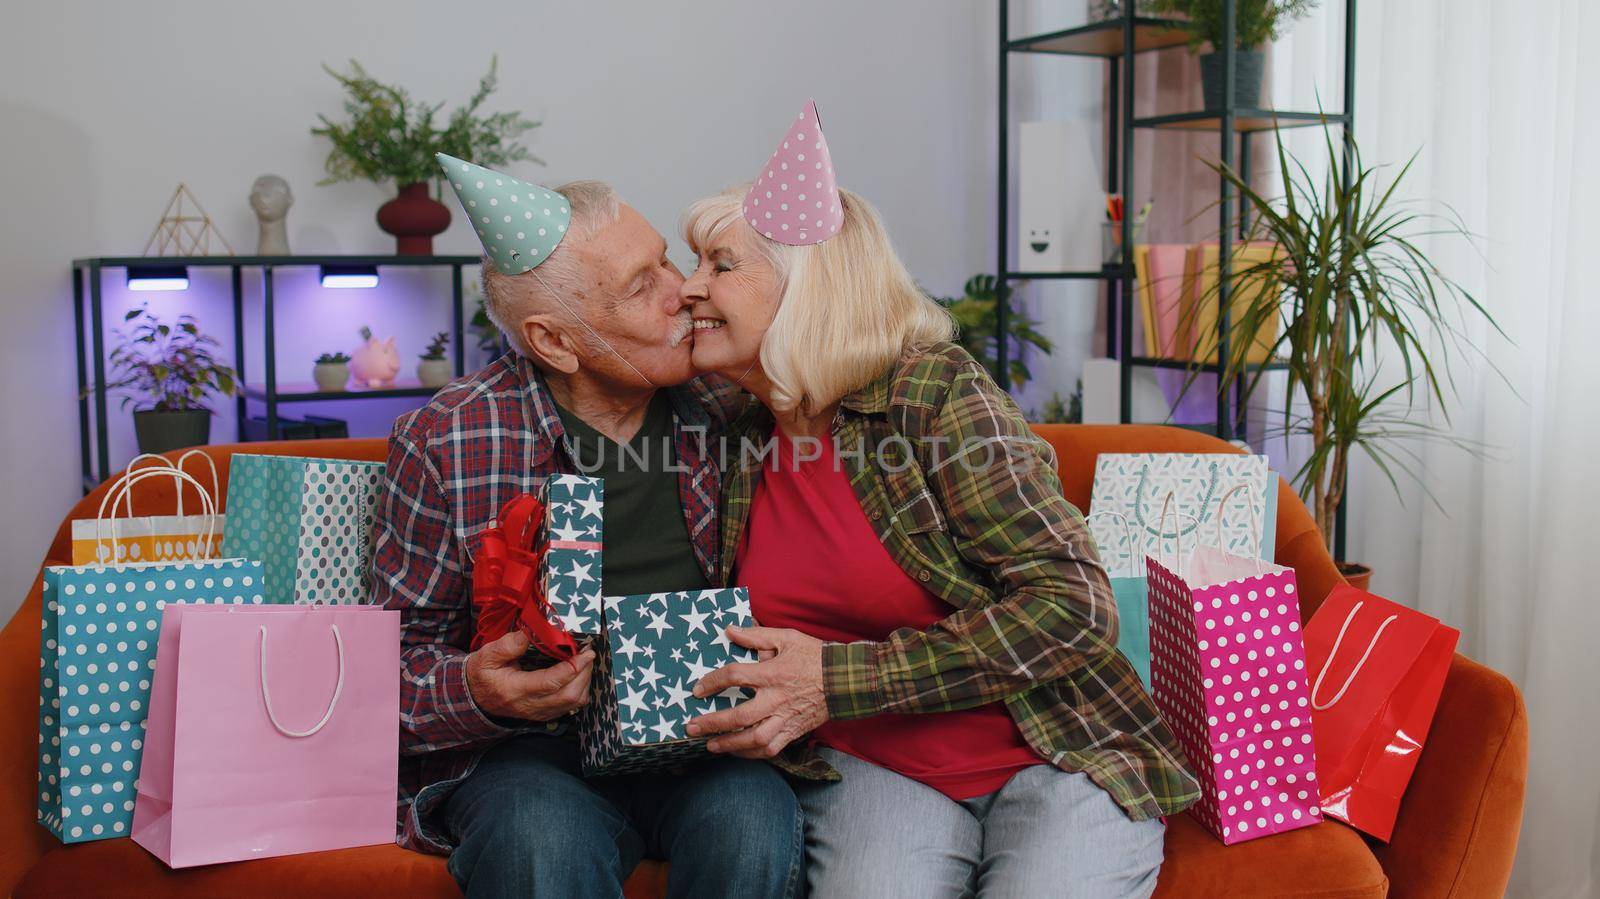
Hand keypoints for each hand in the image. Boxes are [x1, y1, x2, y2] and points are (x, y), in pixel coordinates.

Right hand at [465, 630, 594, 722]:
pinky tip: (578, 674)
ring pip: (573, 703)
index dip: (573, 667)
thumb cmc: (482, 674)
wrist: (474, 698)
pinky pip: (570, 706)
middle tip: (588, 653)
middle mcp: (530, 705)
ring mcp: (539, 713)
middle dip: (584, 673)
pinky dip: (580, 689)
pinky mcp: (544, 714)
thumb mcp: (487, 655)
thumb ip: (508, 644)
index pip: (551, 683)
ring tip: (584, 662)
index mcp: (515, 690)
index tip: (586, 652)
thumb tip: (532, 631)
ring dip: (585, 682)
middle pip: (569, 695)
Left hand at [686, 626, 827, 758]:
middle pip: (739, 716)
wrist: (845, 679)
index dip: (713, 682)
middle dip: (713, 723)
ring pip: (754, 739)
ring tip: (711, 746)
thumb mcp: (787, 638)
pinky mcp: (794, 731)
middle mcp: (777, 699)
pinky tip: (738, 751)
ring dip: (730, 744)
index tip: (697, 690)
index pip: (735, 677)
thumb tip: (730, 631)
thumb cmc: (815, 656)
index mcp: (773, 673)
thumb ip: (756, 636)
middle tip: (692, 727)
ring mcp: (786, 718)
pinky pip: (771, 749)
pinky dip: (752, 754)